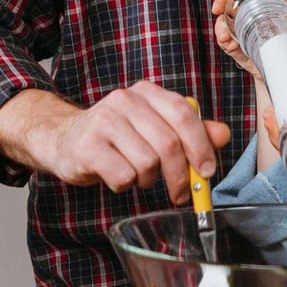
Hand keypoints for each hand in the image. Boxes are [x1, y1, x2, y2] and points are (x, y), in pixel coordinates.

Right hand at [0, 83, 231, 203]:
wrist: (63, 138)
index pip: (184, 114)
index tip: (208, 171)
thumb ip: (190, 131)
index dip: (201, 145)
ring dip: (148, 180)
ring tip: (137, 175)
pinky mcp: (87, 147)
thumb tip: (223, 134)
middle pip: (168, 144)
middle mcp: (125, 101)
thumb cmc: (116, 137)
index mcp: (146, 93)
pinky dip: (126, 185)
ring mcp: (103, 122)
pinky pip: (123, 177)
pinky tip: (117, 177)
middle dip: (180, 175)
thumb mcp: (154, 128)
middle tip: (181, 193)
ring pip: (147, 164)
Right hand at [210, 0, 286, 77]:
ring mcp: (239, 30)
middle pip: (231, 2)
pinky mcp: (235, 46)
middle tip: (219, 7)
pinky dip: (224, 40)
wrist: (285, 68)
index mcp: (262, 3)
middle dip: (222, 2)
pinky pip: (225, 41)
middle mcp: (248, 14)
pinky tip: (227, 42)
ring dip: (220, 26)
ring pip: (223, 22)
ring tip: (225, 35)